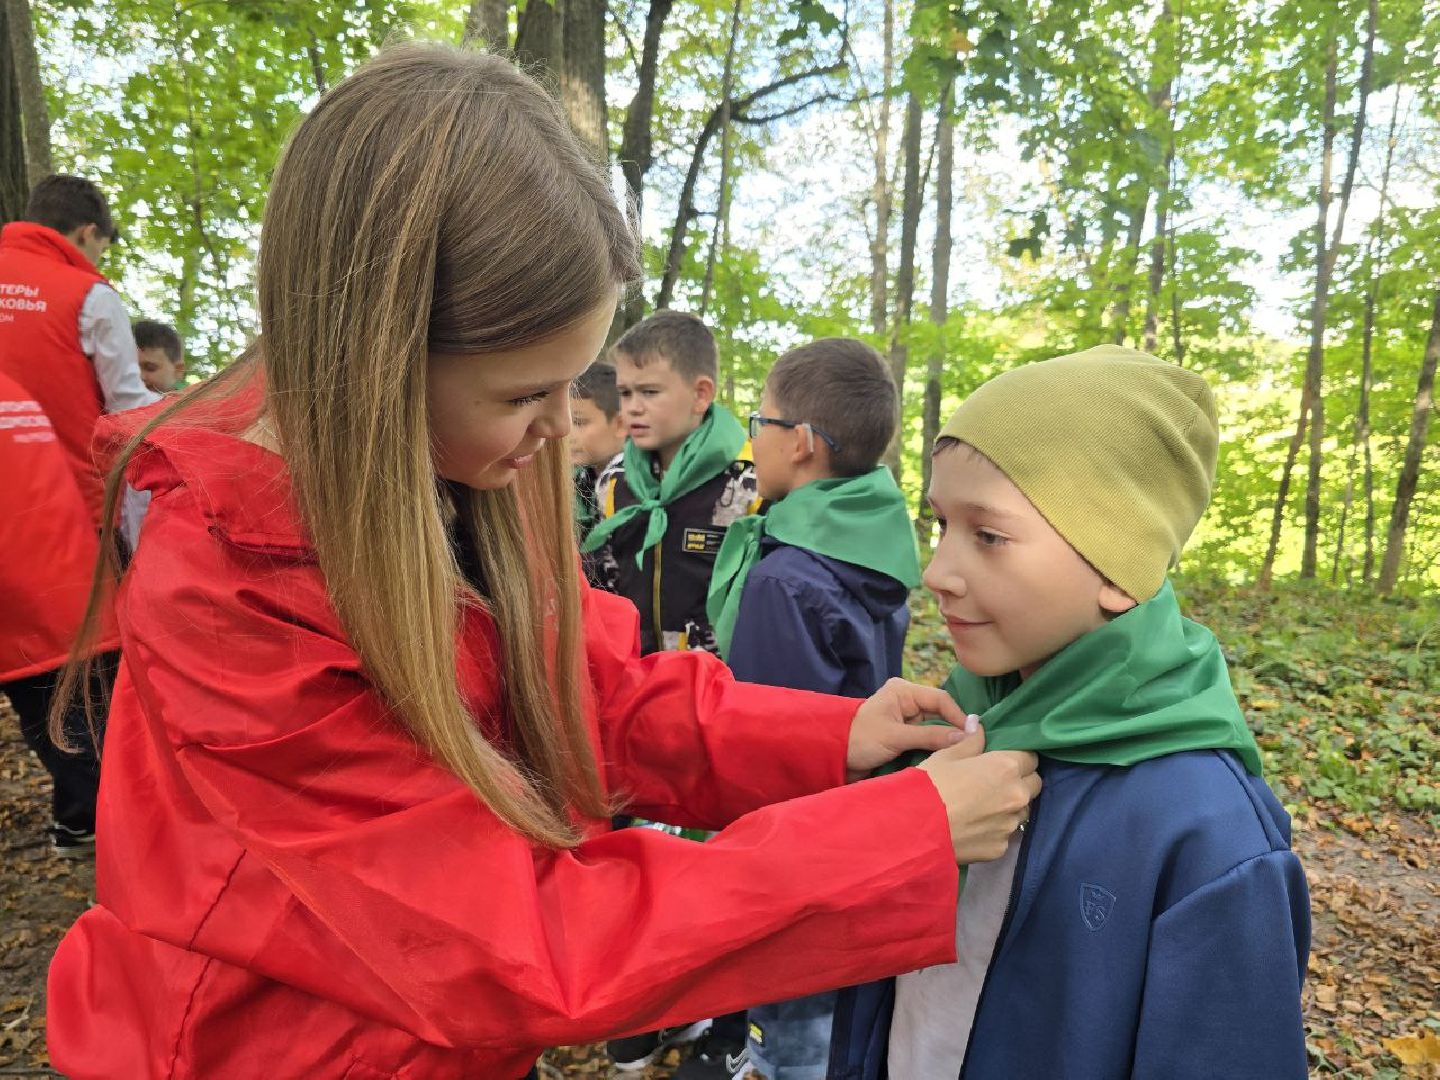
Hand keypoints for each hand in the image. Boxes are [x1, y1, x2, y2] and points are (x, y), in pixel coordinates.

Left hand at [845, 677, 977, 780]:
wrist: (833, 757)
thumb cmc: (859, 740)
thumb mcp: (895, 737)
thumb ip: (930, 736)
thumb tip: (966, 736)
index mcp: (903, 692)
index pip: (940, 699)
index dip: (958, 716)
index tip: (973, 735)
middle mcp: (906, 702)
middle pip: (940, 713)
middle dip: (954, 730)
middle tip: (973, 748)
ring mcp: (905, 719)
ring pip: (935, 728)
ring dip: (945, 741)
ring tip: (964, 754)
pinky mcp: (904, 736)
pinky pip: (927, 739)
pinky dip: (935, 748)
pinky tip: (947, 758)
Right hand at [917, 739, 1040, 862]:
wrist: (913, 829)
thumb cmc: (929, 785)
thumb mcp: (946, 756)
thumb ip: (970, 741)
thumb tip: (978, 725)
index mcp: (1006, 767)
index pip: (1030, 757)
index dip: (1017, 757)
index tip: (1003, 761)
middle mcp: (1017, 795)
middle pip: (1034, 784)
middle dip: (1021, 781)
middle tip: (996, 783)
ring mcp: (1011, 824)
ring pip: (1023, 810)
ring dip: (1011, 806)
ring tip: (985, 807)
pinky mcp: (1002, 847)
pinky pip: (1006, 833)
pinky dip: (996, 828)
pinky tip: (975, 827)